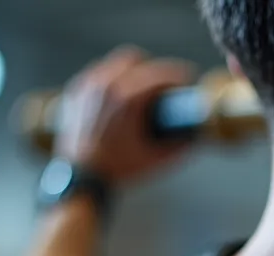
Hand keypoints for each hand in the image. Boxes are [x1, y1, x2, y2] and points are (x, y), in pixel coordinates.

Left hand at [54, 47, 194, 182]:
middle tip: (163, 85)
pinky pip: (97, 74)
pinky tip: (118, 93)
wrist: (81, 178)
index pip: (160, 73)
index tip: (188, 80)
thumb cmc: (119, 169)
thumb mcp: (157, 159)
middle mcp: (105, 85)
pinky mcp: (75, 92)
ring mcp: (87, 87)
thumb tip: (198, 134)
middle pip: (135, 58)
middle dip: (152, 68)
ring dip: (131, 71)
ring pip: (113, 63)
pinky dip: (111, 79)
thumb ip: (182, 146)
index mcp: (127, 98)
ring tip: (140, 88)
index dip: (179, 74)